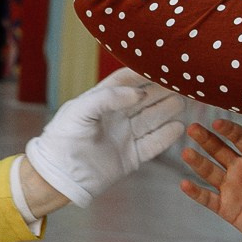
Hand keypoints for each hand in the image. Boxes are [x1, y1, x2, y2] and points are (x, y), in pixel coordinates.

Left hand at [21, 68, 188, 209]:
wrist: (59, 176)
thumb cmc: (63, 138)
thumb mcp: (80, 110)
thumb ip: (108, 97)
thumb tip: (138, 93)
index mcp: (100, 102)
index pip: (124, 82)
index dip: (141, 73)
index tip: (159, 66)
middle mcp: (115, 117)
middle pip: (143, 100)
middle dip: (161, 90)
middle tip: (180, 82)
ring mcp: (124, 136)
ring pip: (151, 119)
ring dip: (167, 110)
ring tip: (182, 101)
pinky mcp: (131, 157)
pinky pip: (153, 144)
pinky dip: (166, 136)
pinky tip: (178, 126)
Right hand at [179, 119, 241, 241]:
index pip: (240, 138)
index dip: (229, 130)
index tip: (217, 122)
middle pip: (219, 150)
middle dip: (206, 139)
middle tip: (193, 128)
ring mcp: (233, 189)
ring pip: (210, 171)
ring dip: (197, 162)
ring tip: (186, 152)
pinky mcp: (228, 208)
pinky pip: (208, 199)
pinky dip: (196, 193)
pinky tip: (185, 184)